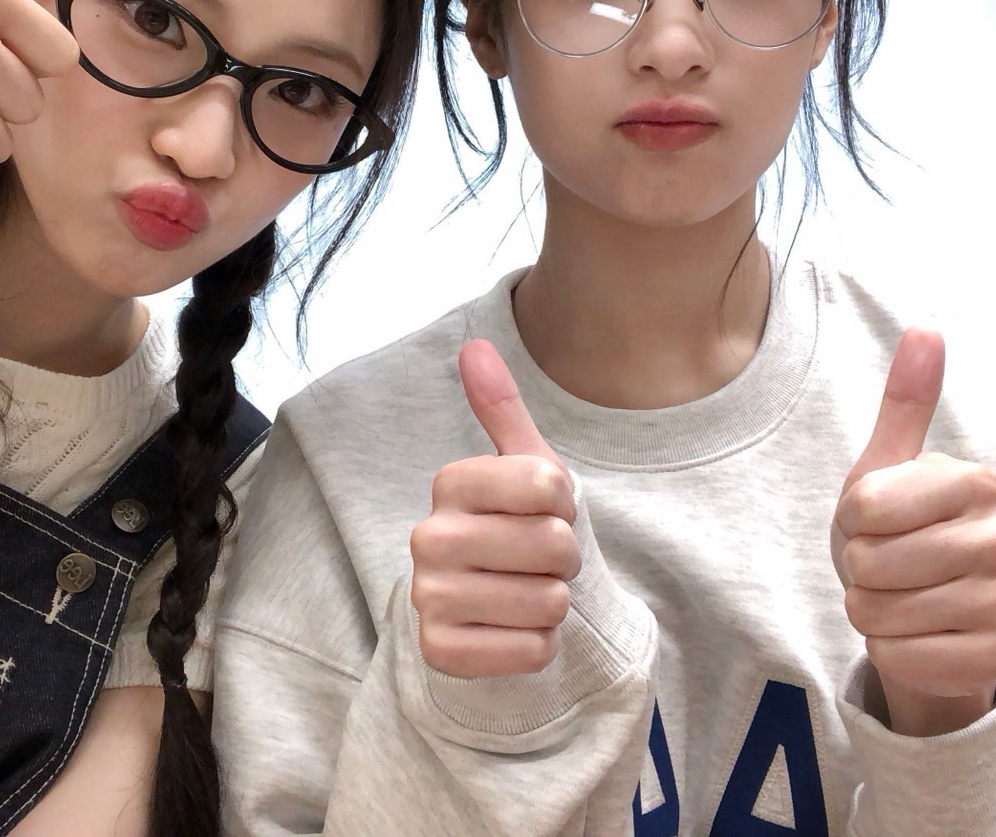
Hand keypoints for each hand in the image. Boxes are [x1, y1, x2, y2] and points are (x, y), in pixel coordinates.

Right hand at [409, 339, 579, 677]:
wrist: (492, 608)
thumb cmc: (519, 528)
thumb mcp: (523, 467)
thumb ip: (502, 408)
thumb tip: (475, 345)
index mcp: (450, 482)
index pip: (550, 484)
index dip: (566, 503)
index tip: (547, 511)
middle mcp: (428, 536)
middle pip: (554, 544)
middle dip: (565, 558)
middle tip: (541, 560)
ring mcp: (429, 595)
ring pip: (547, 601)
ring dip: (553, 603)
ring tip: (528, 592)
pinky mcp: (441, 649)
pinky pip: (532, 650)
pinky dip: (540, 646)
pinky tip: (515, 630)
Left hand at [832, 328, 995, 736]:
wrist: (919, 611)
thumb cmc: (895, 532)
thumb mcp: (884, 468)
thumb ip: (905, 402)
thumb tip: (926, 328)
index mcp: (975, 482)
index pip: (863, 505)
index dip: (850, 518)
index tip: (871, 520)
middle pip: (871, 562)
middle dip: (858, 569)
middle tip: (883, 565)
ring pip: (883, 615)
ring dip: (870, 612)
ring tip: (894, 598)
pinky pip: (907, 659)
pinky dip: (892, 652)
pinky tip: (912, 637)